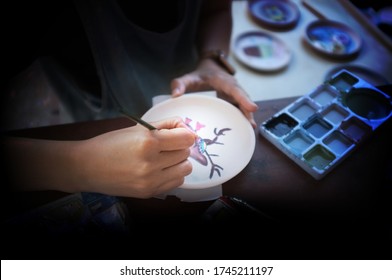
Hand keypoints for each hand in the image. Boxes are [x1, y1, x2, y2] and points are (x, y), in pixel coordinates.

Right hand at [74, 117, 196, 197]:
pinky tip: (159, 170)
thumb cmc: (111, 144)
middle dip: (179, 147)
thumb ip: (165, 125)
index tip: (179, 134)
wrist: (87, 167)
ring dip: (178, 162)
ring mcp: (150, 181)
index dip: (185, 133)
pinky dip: (172, 175)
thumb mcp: (137, 128)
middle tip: (165, 146)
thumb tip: (187, 128)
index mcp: (148, 142)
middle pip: (186, 153)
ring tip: (164, 159)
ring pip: (185, 169)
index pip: (187, 138)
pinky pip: (176, 182)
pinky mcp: (149, 192)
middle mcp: (151, 163)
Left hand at [170, 58, 258, 127]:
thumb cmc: (200, 74)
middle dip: (248, 111)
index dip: (244, 99)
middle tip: (251, 125)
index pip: (235, 90)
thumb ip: (180, 83)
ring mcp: (235, 95)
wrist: (211, 68)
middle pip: (243, 99)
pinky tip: (244, 130)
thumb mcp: (189, 77)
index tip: (252, 108)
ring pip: (244, 106)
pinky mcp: (234, 101)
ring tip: (250, 129)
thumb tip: (175, 95)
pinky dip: (243, 118)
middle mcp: (233, 88)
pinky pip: (240, 109)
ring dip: (247, 117)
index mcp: (224, 81)